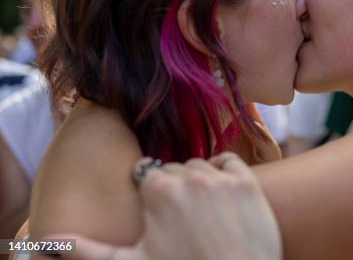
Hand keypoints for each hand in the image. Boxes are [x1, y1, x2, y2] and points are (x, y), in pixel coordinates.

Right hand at [45, 152, 281, 259]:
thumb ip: (86, 251)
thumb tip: (45, 243)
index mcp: (159, 190)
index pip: (146, 174)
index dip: (147, 193)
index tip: (152, 210)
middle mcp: (191, 177)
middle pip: (174, 170)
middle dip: (171, 187)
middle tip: (176, 217)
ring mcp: (222, 179)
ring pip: (200, 165)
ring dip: (196, 180)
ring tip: (197, 210)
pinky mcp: (248, 185)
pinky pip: (230, 161)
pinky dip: (223, 168)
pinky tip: (218, 188)